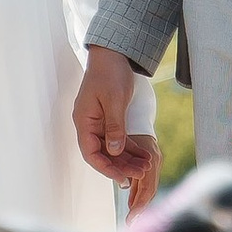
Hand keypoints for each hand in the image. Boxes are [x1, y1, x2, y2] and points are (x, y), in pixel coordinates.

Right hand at [75, 48, 157, 200]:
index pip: (90, 153)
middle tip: (142, 173)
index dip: (105, 167)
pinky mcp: (109, 119)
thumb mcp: (114, 100)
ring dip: (128, 158)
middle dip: (122, 165)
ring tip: (147, 166)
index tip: (122, 177)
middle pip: (103, 153)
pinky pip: (119, 139)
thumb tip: (114, 151)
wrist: (113, 53)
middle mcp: (89, 125)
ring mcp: (99, 123)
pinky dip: (131, 147)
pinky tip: (145, 155)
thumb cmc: (110, 73)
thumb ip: (114, 126)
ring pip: (112, 148)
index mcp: (84, 121)